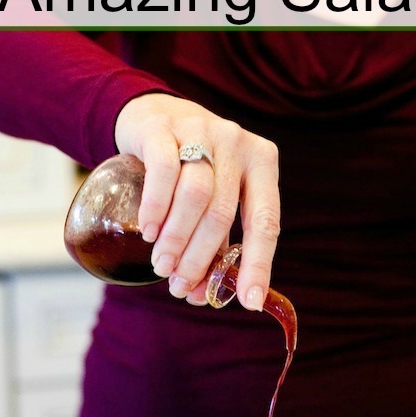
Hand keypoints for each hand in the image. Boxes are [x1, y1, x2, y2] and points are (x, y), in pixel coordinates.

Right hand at [114, 94, 280, 309]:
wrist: (155, 115)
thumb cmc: (191, 169)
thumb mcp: (214, 198)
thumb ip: (213, 243)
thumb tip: (199, 296)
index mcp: (263, 163)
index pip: (266, 222)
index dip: (258, 265)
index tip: (249, 301)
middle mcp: (238, 143)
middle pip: (222, 213)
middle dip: (199, 258)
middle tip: (179, 286)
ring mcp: (203, 131)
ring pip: (195, 195)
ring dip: (176, 238)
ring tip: (161, 265)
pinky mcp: (165, 127)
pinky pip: (164, 171)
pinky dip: (156, 207)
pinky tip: (148, 231)